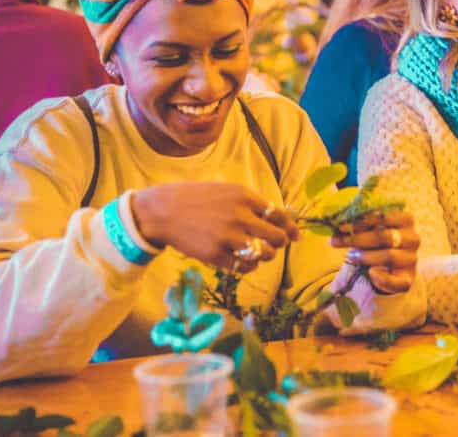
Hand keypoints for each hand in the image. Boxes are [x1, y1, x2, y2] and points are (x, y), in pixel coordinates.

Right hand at [131, 182, 298, 272]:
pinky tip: (244, 262)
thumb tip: (280, 221)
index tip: (294, 236)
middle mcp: (239, 215)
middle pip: (276, 237)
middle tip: (274, 245)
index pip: (279, 215)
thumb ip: (251, 203)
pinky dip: (249, 266)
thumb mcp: (226, 190)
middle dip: (280, 243)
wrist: (163, 210)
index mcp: (244, 196)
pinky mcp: (215, 255)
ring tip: (259, 253)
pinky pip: (244, 266)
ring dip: (266, 256)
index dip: (290, 228)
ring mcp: (227, 236)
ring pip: (264, 254)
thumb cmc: (197, 199)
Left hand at [330, 210, 418, 293]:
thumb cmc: (377, 243)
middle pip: (385, 236)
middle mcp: (412, 238)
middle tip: (338, 242)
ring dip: (366, 256)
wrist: (389, 268)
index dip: (361, 221)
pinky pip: (396, 281)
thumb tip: (338, 227)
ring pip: (389, 256)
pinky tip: (371, 273)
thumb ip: (359, 225)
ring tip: (350, 256)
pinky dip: (382, 278)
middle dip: (359, 239)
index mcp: (405, 219)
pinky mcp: (407, 279)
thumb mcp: (370, 230)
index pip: (384, 216)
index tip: (341, 226)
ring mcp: (412, 259)